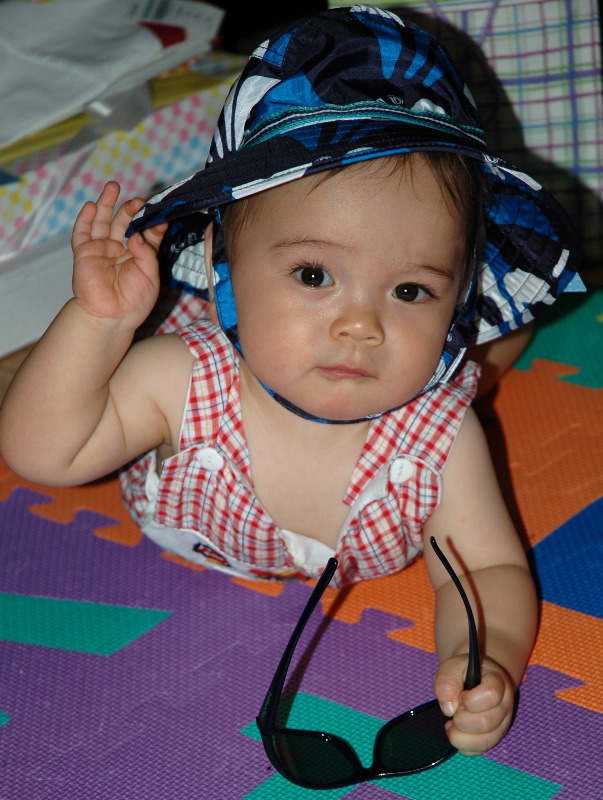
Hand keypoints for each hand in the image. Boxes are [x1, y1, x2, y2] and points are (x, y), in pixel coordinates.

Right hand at [71, 181, 166, 328]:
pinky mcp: (84, 253)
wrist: (112, 318)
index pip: (146, 233)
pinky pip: (83, 232)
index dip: (152, 223)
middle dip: (131, 210)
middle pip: (124, 223)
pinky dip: (86, 218)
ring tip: (113, 187)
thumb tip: (138, 234)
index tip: (160, 214)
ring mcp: (101, 250)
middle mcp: (120, 250)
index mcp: (139, 255)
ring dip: (107, 204)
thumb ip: (147, 252)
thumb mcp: (150, 276)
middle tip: (138, 200)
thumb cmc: (134, 302)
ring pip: (103, 222)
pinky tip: (92, 206)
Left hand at [434, 654, 516, 754]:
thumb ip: (447, 682)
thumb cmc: (464, 673)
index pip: (491, 695)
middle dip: (462, 720)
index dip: (470, 699)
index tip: (461, 696)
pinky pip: (479, 750)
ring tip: (451, 724)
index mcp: (498, 683)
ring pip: (485, 741)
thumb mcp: (452, 668)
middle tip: (454, 711)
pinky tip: (455, 731)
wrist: (476, 678)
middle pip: (487, 722)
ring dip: (460, 736)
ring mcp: (501, 724)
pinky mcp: (493, 738)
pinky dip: (462, 745)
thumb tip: (449, 709)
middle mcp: (505, 706)